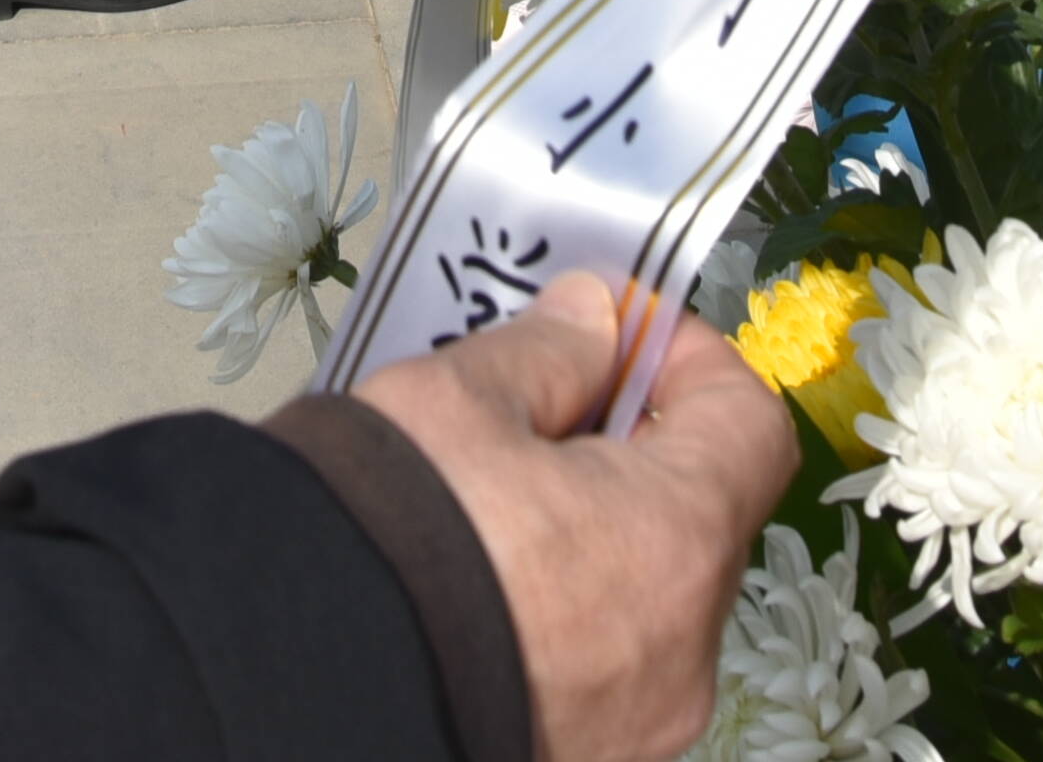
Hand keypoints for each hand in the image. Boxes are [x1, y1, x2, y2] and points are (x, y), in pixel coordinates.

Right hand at [344, 275, 791, 761]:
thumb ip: (546, 351)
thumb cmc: (382, 544)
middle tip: (541, 409)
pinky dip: (560, 616)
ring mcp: (633, 724)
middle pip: (696, 515)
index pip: (750, 424)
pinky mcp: (579, 759)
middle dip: (629, 450)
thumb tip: (591, 323)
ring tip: (489, 501)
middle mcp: (679, 651)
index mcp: (675, 542)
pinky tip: (477, 582)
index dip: (692, 358)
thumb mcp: (456, 401)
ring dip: (592, 538)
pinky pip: (598, 667)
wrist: (293, 686)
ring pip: (644, 598)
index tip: (623, 333)